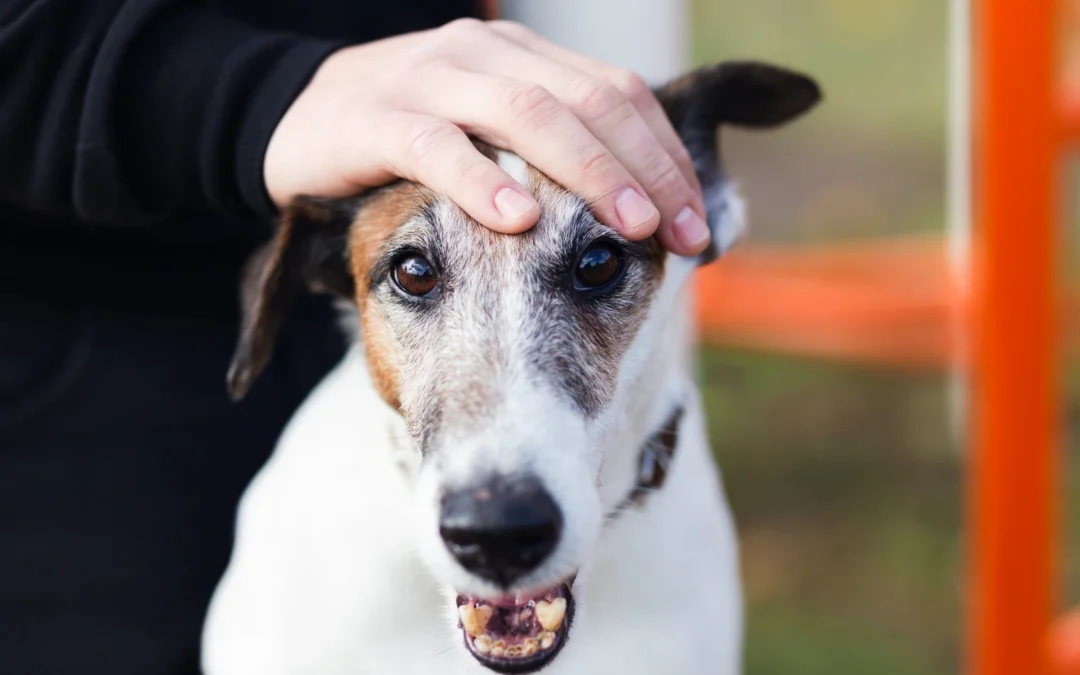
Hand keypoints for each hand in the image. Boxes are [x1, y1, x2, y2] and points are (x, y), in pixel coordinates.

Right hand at [264, 19, 710, 254]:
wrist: (298, 118)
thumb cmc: (411, 139)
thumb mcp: (491, 134)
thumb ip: (553, 154)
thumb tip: (637, 210)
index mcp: (524, 58)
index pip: (617, 94)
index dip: (665, 157)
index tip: (699, 224)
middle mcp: (485, 55)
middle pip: (587, 101)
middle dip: (643, 170)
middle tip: (680, 233)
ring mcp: (428, 78)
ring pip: (524, 114)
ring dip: (586, 172)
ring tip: (626, 227)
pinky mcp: (374, 117)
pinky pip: (435, 146)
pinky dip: (479, 182)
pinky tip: (516, 223)